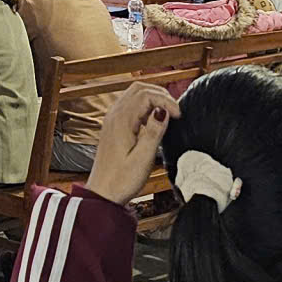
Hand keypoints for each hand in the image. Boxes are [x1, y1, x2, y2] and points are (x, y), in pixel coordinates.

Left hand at [84, 82, 181, 203]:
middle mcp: (114, 115)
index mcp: (121, 121)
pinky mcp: (113, 126)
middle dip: (161, 94)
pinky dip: (145, 106)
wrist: (103, 193)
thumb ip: (154, 133)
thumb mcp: (143, 159)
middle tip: (175, 111)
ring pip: (134, 94)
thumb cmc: (121, 180)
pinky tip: (153, 121)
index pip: (146, 94)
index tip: (178, 115)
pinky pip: (130, 105)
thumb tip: (163, 111)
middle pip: (139, 88)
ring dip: (153, 98)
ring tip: (167, 114)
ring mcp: (112, 119)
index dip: (166, 100)